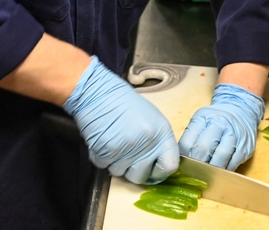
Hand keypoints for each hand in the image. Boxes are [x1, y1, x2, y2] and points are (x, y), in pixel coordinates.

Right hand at [63, 57, 179, 183]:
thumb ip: (156, 142)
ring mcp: (127, 148)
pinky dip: (101, 157)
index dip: (159, 171)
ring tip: (114, 141)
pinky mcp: (107, 151)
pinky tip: (103, 140)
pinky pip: (104, 166)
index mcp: (162, 132)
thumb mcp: (151, 118)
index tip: (152, 169)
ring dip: (115, 162)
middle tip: (126, 155)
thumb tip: (156, 164)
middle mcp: (147, 143)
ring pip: (120, 173)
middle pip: (142, 176)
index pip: (169, 166)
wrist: (98, 92)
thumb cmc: (124, 104)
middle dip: (132, 170)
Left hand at [178, 83, 264, 170]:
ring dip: (211, 169)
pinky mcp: (245, 147)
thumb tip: (179, 161)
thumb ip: (191, 138)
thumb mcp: (201, 121)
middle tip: (191, 174)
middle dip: (195, 165)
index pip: (188, 141)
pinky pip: (233, 163)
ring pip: (219, 156)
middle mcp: (219, 124)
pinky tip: (218, 174)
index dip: (182, 158)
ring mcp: (234, 135)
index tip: (180, 167)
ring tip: (205, 176)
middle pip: (203, 148)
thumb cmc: (215, 120)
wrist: (240, 109)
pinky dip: (224, 171)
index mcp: (203, 118)